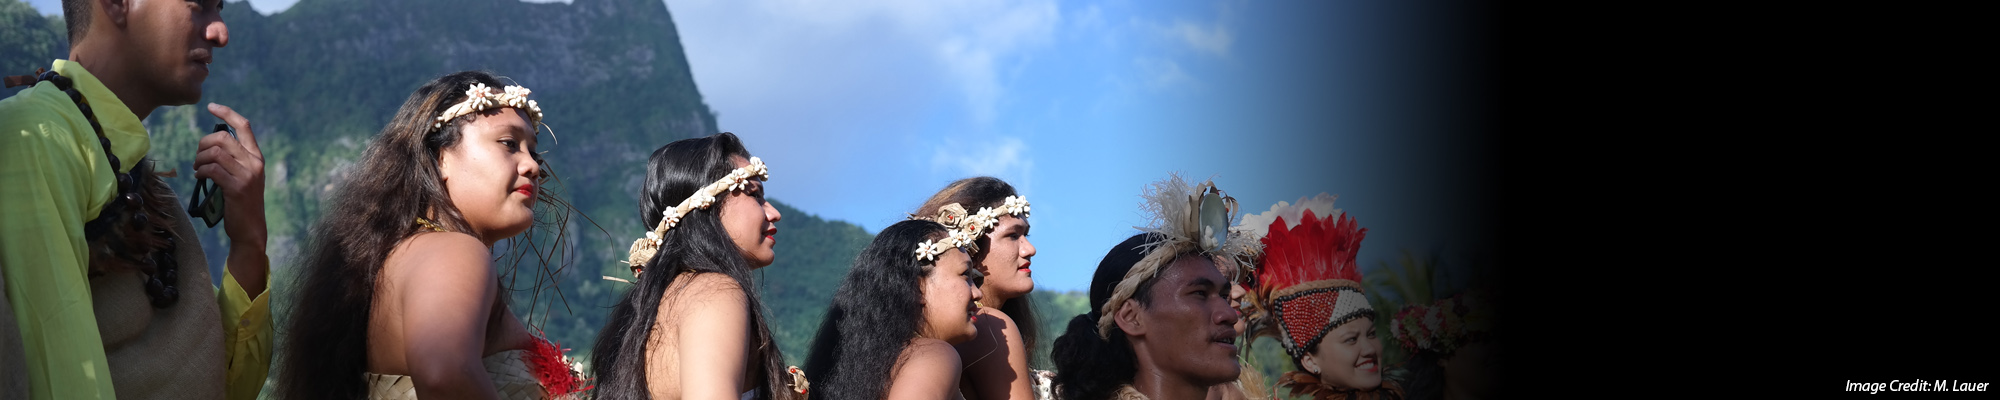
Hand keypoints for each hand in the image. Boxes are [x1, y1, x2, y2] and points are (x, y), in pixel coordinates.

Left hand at [195, 103, 269, 292]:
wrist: (250, 228)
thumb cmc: (242, 202)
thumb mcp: (243, 176)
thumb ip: (234, 159)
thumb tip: (212, 143)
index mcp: (257, 157)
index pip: (244, 126)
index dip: (227, 113)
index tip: (211, 107)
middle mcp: (255, 163)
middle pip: (223, 138)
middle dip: (203, 144)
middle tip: (198, 158)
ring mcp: (247, 175)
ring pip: (215, 153)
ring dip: (199, 160)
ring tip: (198, 169)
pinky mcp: (236, 187)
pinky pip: (212, 170)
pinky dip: (201, 172)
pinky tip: (200, 178)